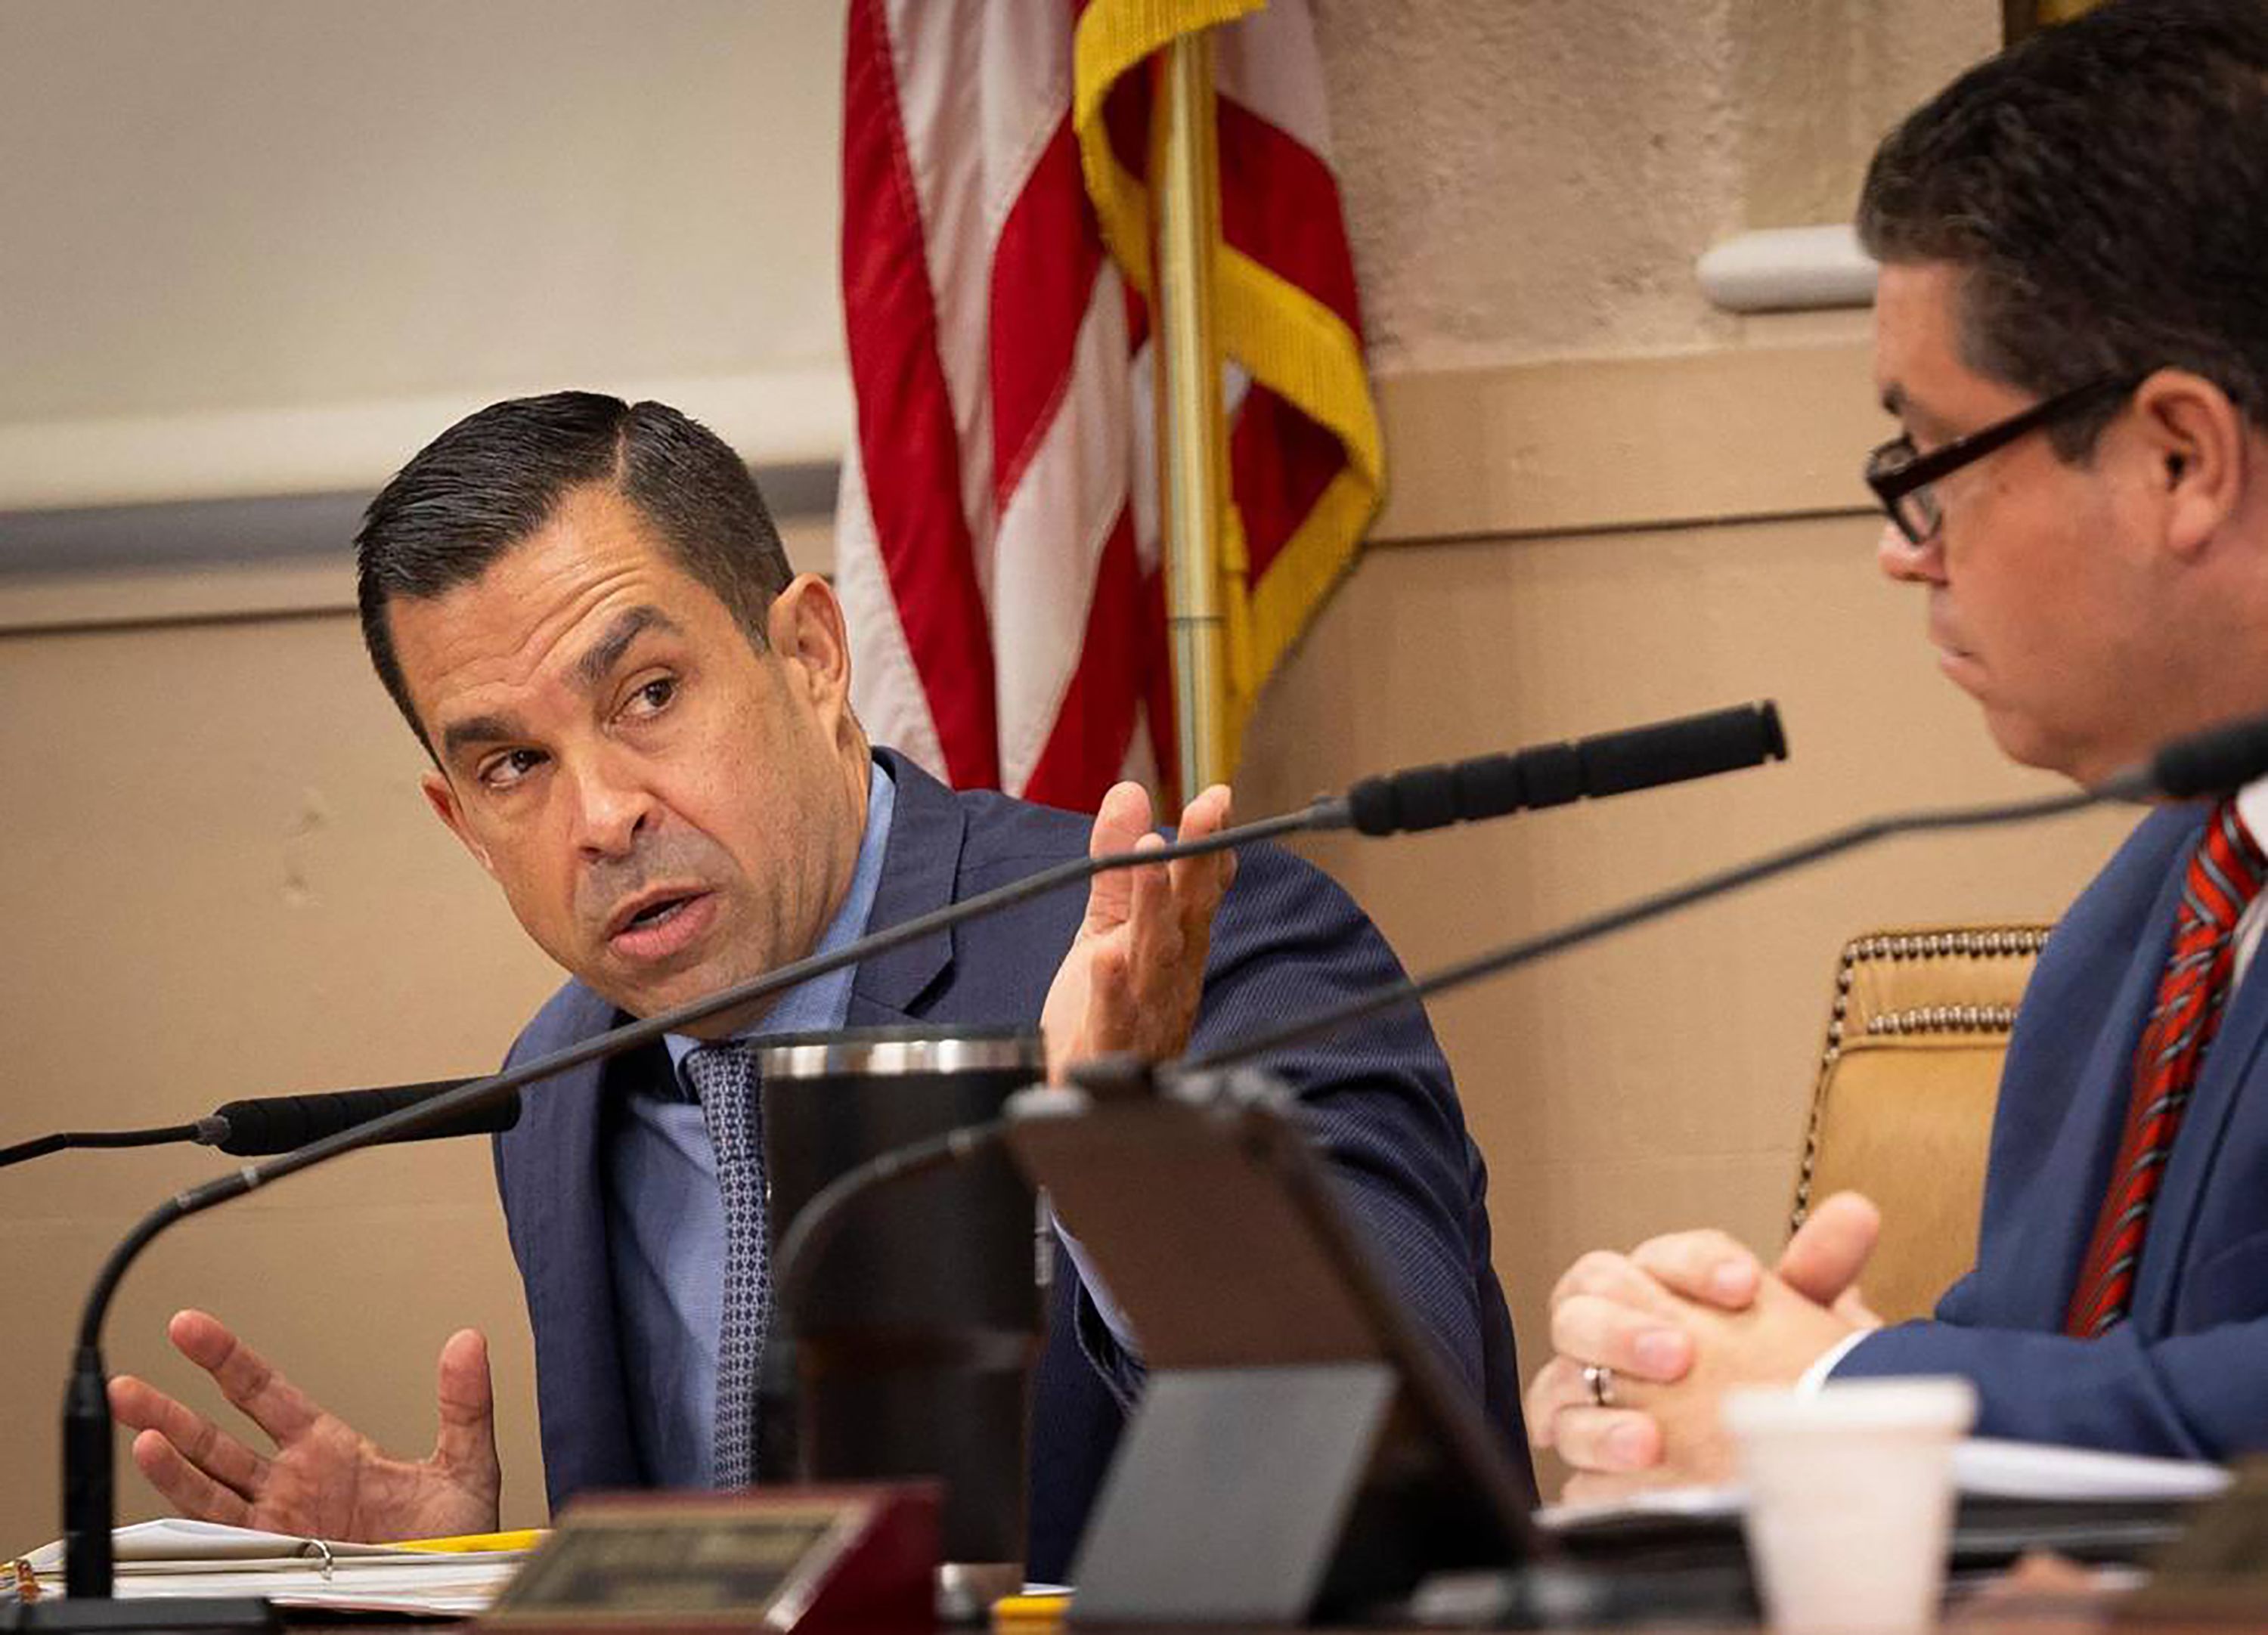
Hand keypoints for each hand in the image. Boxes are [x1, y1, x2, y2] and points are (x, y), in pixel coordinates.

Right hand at [109, 1309, 500, 1542]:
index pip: (265, 1394)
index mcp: (328, 1451)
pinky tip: (160, 1471)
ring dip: (166, 1455)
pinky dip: (187, 1501)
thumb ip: (464, 1403)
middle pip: (216, 1439)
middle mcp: (292, 1485)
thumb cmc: (456, 1540)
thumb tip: (468, 1343)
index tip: (189, 1327)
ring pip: (205, 1483)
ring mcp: (277, 1523)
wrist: (452, 1594)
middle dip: (169, 1409)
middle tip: (126, 1381)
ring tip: (136, 1423)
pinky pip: (220, 1529)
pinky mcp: (274, 1560)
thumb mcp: (465, 1465)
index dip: (226, 1360)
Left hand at [1041, 781, 1236, 1080]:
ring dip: (1153, 905)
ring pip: (1155, 953)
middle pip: (1188, 911)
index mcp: (1176, 944)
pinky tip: (1104, 958)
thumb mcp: (1106, 924)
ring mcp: (1147, 1010)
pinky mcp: (1112, 1045)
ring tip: (1147, 859)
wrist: (1082, 1095)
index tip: (1219, 797)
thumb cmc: (1104, 1012)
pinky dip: (1113, 987)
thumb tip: (1129, 792)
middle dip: (1198, 859)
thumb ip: (1115, 864)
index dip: (1211, 843)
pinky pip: (1116, 1014)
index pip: (1200, 887)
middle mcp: (1171, 973)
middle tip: (1205, 811)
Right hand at [1524, 1195, 1885, 1491]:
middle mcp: (1607, 1328)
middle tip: (1680, 1355)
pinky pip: (1566, 1452)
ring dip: (1602, 1411)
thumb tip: (1856, 1212)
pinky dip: (1592, 1463)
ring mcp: (1585, 1390)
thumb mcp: (1798, 1321)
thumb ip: (1818, 1267)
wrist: (1751, 1443)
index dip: (1695, 1265)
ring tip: (1651, 1441)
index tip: (1744, 1284)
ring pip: (1557, 1382)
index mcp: (1657, 1283)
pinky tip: (1629, 1476)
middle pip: (1583, 1302)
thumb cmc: (1766, 1368)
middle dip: (1625, 1328)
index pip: (1660, 1256)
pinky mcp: (1584, 1448)